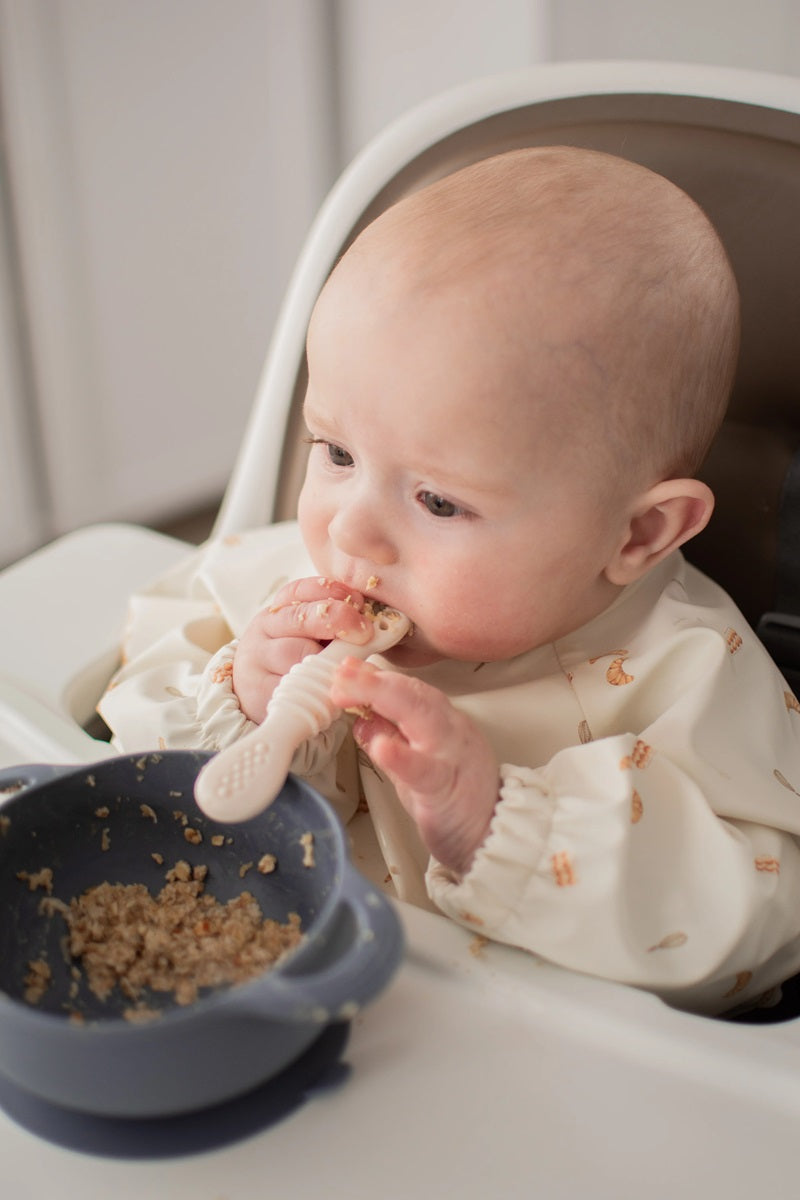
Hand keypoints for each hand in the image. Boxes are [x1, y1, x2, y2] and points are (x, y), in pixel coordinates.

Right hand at [232, 577, 372, 722]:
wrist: (259, 695)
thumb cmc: (299, 660)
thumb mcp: (316, 636)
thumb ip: (340, 626)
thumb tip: (382, 626)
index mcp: (283, 607)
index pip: (303, 589)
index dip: (333, 592)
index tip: (359, 602)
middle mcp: (266, 626)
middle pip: (300, 617)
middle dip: (337, 621)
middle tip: (363, 633)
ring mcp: (257, 657)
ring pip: (296, 654)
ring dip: (326, 662)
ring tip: (346, 670)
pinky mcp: (257, 689)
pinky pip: (292, 687)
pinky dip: (315, 690)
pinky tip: (329, 693)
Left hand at [330, 658, 498, 874]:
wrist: (497, 836)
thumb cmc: (459, 802)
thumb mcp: (418, 765)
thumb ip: (392, 738)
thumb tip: (360, 716)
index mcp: (444, 723)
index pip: (408, 690)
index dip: (375, 677)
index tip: (347, 668)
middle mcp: (451, 732)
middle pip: (414, 695)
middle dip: (373, 681)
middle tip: (341, 674)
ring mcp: (452, 758)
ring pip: (423, 717)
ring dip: (382, 698)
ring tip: (349, 691)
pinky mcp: (447, 791)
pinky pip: (426, 771)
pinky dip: (403, 758)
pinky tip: (383, 748)